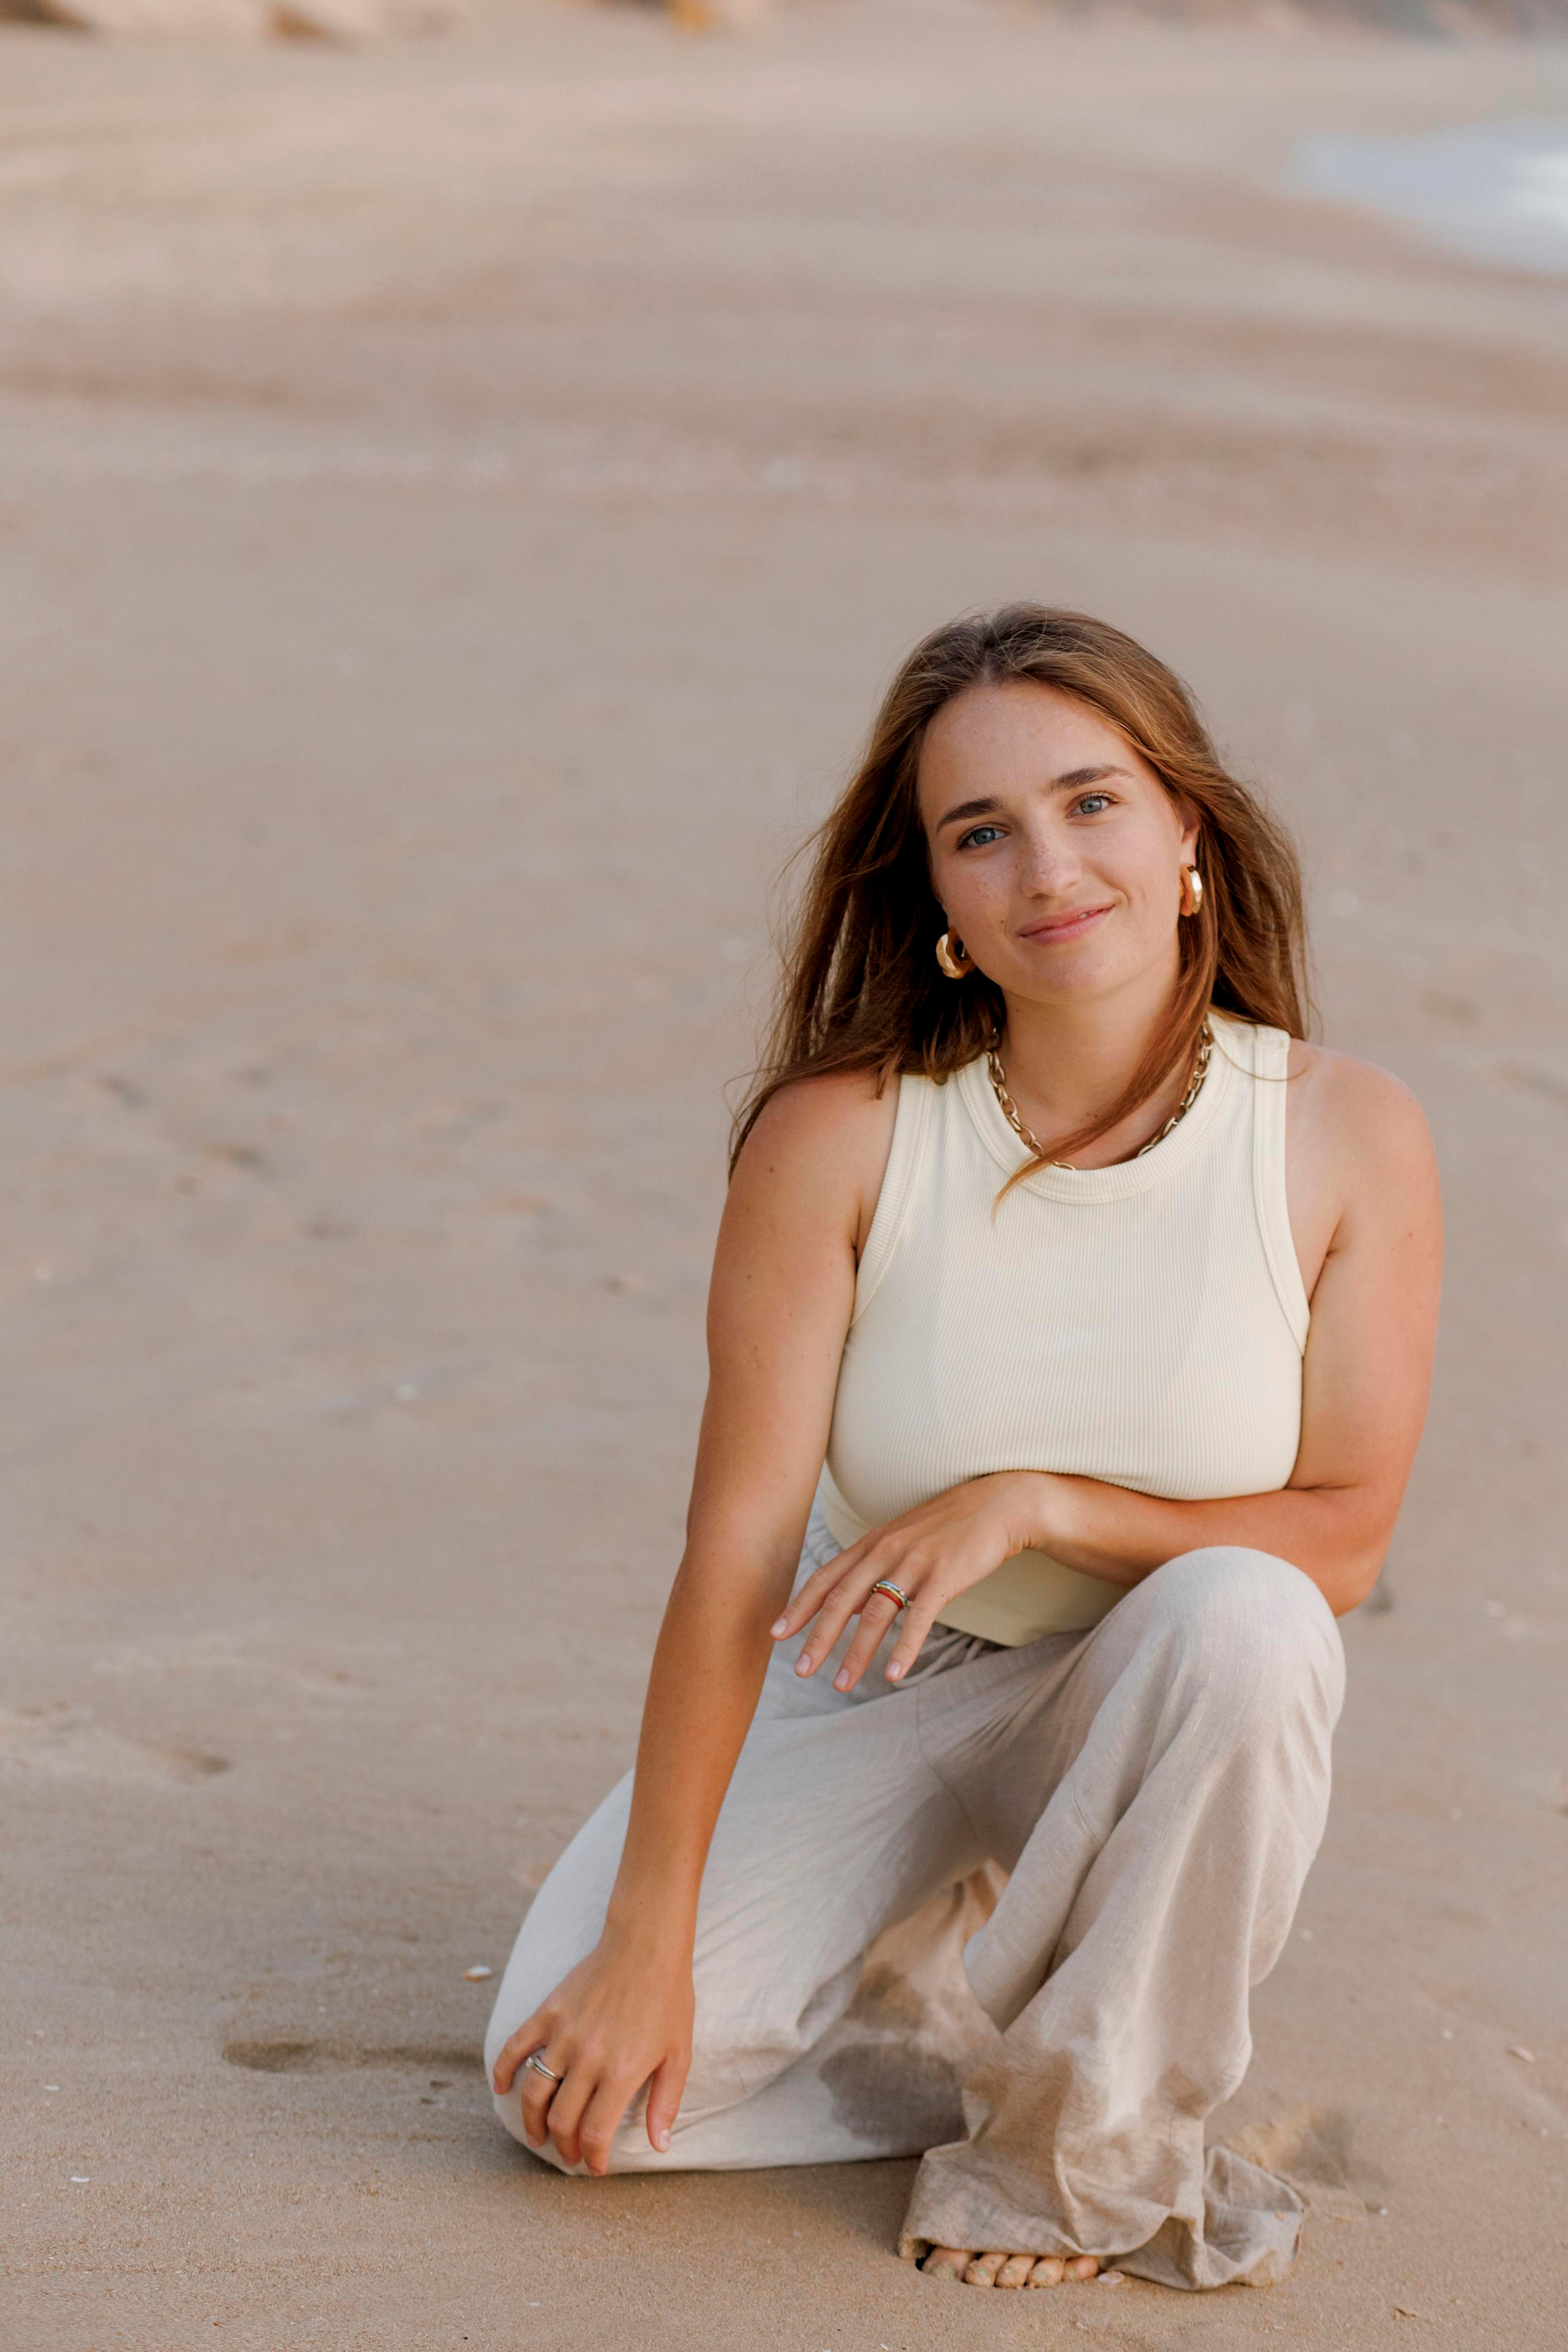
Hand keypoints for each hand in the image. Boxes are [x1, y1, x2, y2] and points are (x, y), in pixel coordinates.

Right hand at [491, 1931, 694, 2174]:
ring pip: (534, 2093)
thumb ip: (666, 2102)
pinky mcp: (548, 2012)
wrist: (646, 1944)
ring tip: (538, 2136)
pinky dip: (502, 2071)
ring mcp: (563, 2034)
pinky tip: (502, 2087)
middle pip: (561, 2119)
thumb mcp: (679, 2053)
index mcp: (620, 2072)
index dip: (592, 2157)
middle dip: (564, 2146)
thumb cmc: (668, 1997)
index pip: (595, 2132)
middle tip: (569, 2154)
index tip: (594, 2167)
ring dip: (532, 2122)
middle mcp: (587, 2058)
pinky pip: (515, 2047)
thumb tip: (660, 2146)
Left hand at [770, 1471, 1056, 1691]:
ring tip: (842, 1685)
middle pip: (842, 1599)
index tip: (776, 1632)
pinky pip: (919, 1618)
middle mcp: (886, 1551)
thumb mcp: (901, 1541)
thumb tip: (848, 1609)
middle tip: (800, 1670)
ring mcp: (914, 1562)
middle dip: (818, 1637)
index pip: (825, 1577)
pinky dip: (904, 1649)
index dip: (799, 1606)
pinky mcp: (944, 1576)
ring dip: (856, 1653)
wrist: (996, 1506)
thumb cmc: (948, 1527)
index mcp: (872, 1543)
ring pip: (876, 1614)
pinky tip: (894, 1676)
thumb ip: (872, 1571)